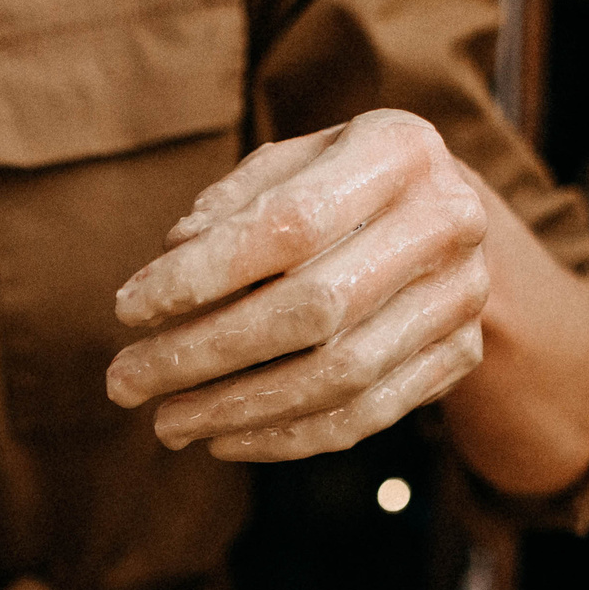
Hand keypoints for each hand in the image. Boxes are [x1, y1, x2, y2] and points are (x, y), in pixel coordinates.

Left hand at [105, 109, 489, 461]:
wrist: (445, 221)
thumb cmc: (340, 186)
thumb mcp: (291, 165)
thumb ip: (233, 204)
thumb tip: (172, 257)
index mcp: (399, 150)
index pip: (289, 225)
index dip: (202, 273)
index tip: (127, 309)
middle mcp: (446, 221)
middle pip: (312, 309)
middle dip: (204, 354)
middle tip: (126, 382)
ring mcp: (462, 296)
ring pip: (338, 376)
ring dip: (237, 409)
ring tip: (167, 423)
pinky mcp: (460, 357)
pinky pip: (364, 415)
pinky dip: (286, 438)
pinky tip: (223, 440)